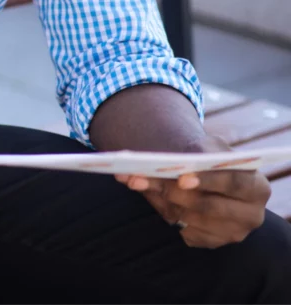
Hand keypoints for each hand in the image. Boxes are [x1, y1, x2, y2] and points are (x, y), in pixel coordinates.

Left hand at [116, 138, 270, 247]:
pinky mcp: (210, 242)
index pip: (234, 183)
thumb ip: (197, 151)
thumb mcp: (210, 147)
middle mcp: (250, 215)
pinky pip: (181, 230)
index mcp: (256, 187)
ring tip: (133, 181)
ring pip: (188, 219)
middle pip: (207, 206)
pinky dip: (160, 211)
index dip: (208, 180)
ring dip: (157, 199)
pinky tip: (147, 195)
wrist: (207, 177)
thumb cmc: (209, 159)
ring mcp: (231, 233)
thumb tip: (170, 161)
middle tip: (137, 178)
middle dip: (171, 191)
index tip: (181, 177)